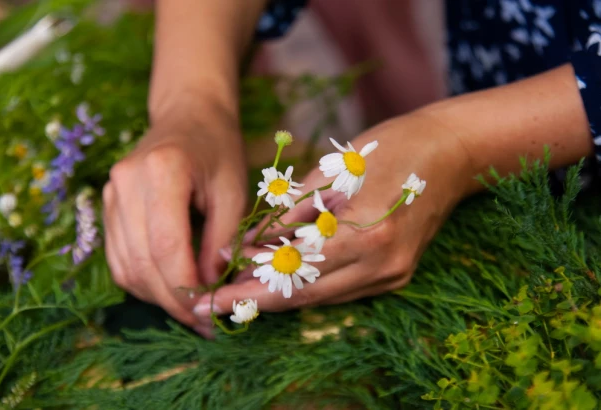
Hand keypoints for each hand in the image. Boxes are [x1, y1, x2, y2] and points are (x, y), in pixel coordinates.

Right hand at [103, 100, 246, 335]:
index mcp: (162, 171)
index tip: (209, 310)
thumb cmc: (219, 150)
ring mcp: (111, 193)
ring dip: (157, 296)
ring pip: (126, 265)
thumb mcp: (234, 192)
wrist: (189, 115)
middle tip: (203, 322)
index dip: (186, 287)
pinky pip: (119, 257)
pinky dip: (142, 280)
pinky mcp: (108, 205)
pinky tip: (168, 289)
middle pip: (142, 261)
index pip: (166, 246)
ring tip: (189, 310)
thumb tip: (209, 290)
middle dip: (173, 300)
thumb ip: (222, 241)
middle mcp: (126, 182)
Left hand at [193, 110, 473, 318]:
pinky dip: (309, 285)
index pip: (295, 274)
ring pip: (323, 298)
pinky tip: (282, 279)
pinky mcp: (397, 275)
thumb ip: (290, 212)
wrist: (450, 152)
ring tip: (240, 290)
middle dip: (258, 300)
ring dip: (281, 295)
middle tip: (217, 302)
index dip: (251, 286)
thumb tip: (248, 244)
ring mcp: (393, 275)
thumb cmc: (390, 147)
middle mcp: (382, 265)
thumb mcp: (332, 170)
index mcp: (366, 234)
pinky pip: (343, 290)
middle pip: (307, 296)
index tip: (213, 296)